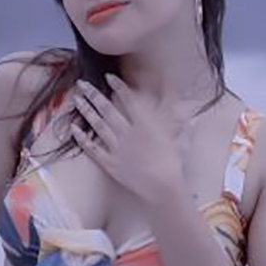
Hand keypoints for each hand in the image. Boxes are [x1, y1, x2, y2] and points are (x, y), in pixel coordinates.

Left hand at [70, 73, 184, 203]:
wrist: (162, 188)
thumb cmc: (174, 165)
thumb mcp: (180, 139)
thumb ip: (181, 125)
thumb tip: (191, 116)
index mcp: (144, 124)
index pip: (128, 100)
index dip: (118, 87)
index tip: (108, 77)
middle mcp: (127, 132)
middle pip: (107, 109)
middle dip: (93, 94)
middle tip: (82, 84)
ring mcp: (116, 148)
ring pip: (97, 125)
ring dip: (86, 111)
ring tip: (76, 100)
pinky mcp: (109, 163)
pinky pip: (92, 148)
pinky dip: (82, 138)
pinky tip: (73, 129)